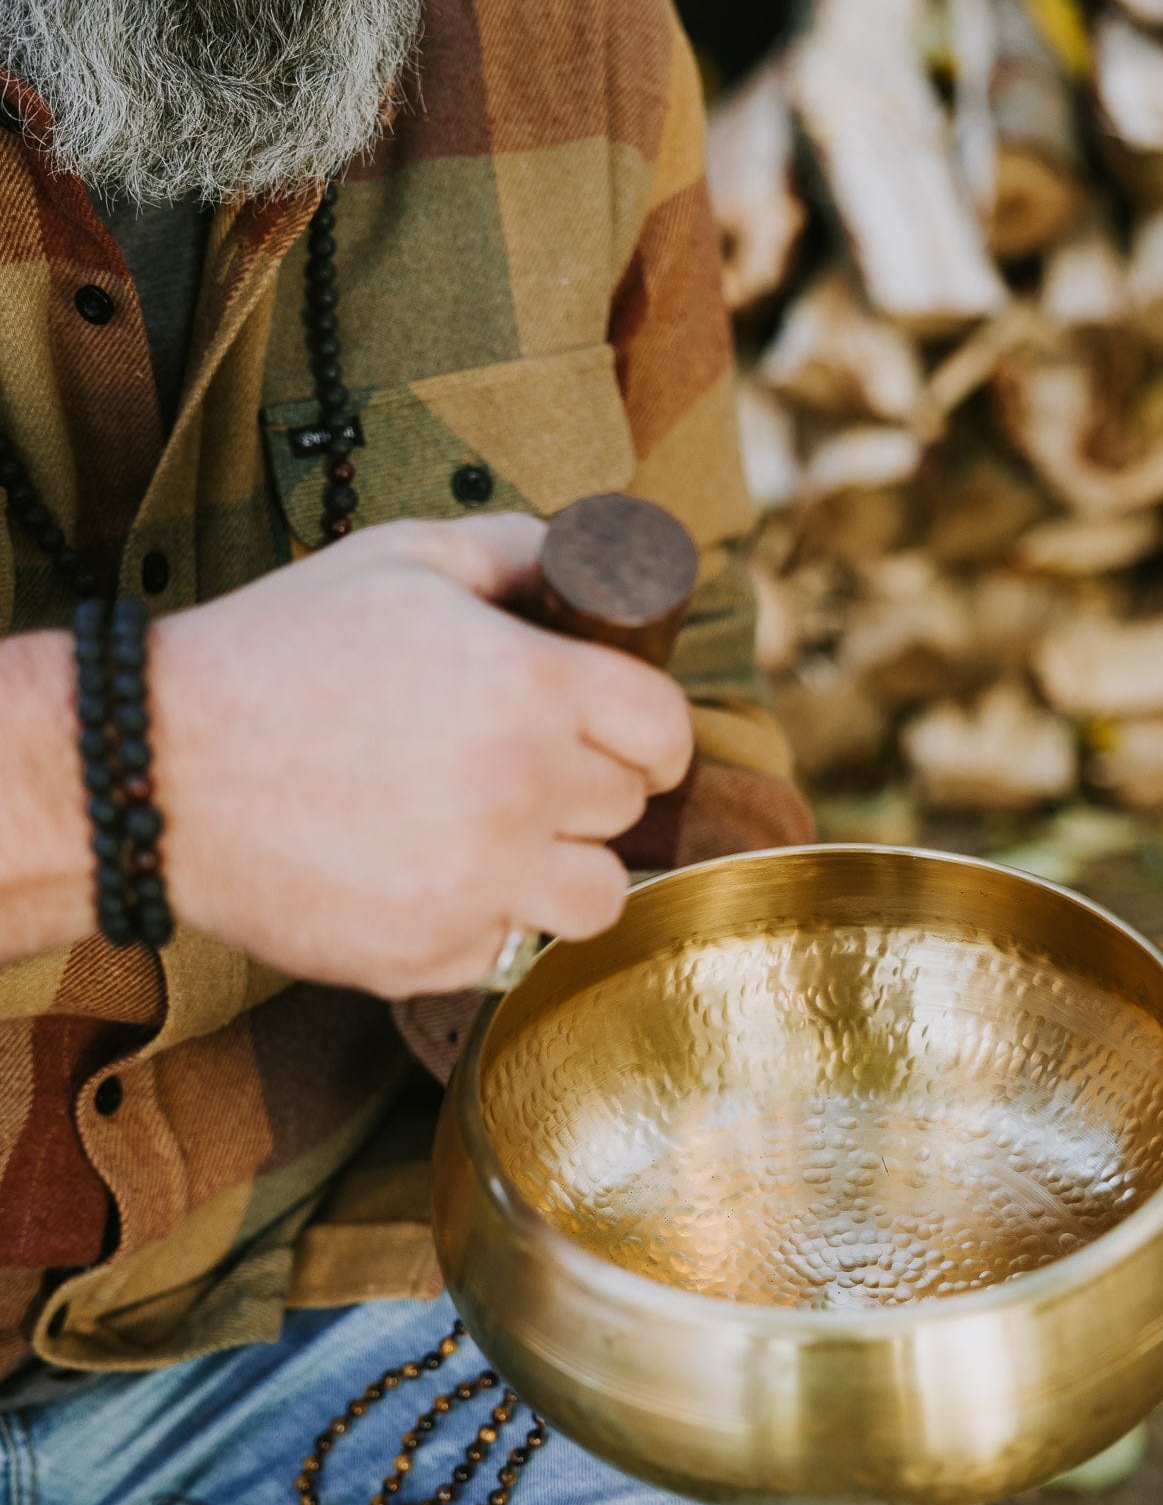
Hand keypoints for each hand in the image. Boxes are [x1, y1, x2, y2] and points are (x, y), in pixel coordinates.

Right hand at [153, 515, 693, 996]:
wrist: (157, 766)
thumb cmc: (275, 654)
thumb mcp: (397, 558)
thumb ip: (512, 550)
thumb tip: (590, 555)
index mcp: (530, 686)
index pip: (663, 729)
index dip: (653, 734)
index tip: (634, 744)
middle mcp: (522, 790)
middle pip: (626, 808)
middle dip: (588, 788)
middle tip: (521, 774)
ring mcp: (481, 883)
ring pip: (595, 897)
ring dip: (561, 870)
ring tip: (496, 842)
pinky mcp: (434, 954)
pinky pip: (507, 948)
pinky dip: (479, 922)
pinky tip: (417, 876)